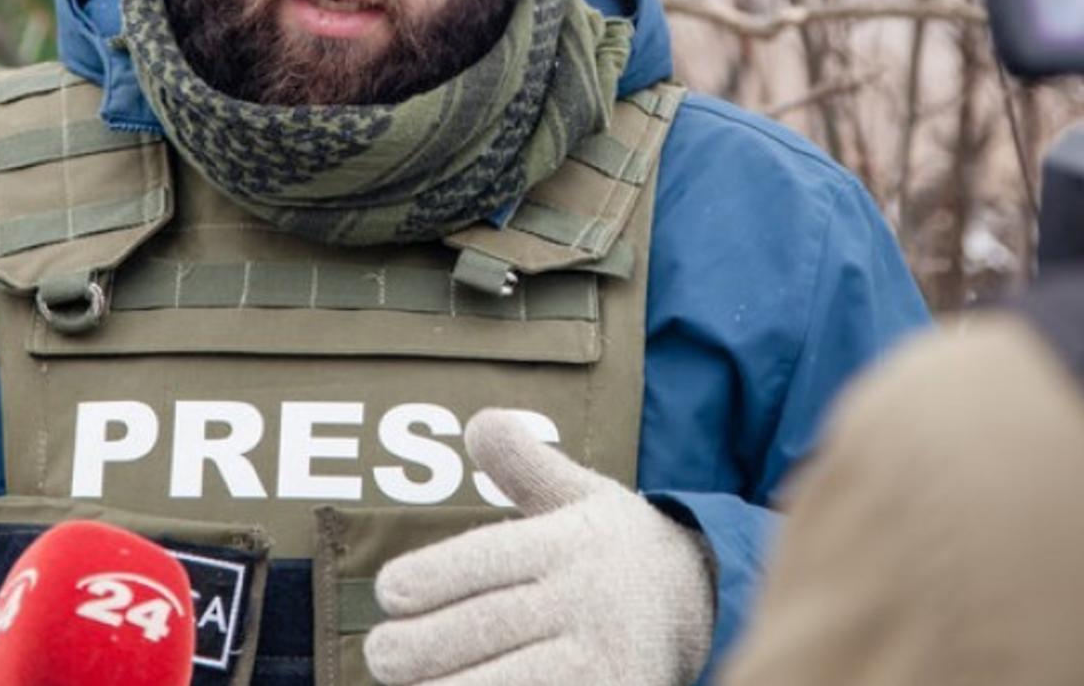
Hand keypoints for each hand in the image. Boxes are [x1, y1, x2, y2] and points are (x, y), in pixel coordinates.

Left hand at [363, 410, 716, 685]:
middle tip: (380, 654)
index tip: (388, 590)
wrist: (702, 601)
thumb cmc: (613, 549)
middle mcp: (587, 599)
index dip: (437, 574)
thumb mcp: (580, 496)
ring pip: (516, 682)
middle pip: (492, 624)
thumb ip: (526, 466)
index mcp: (571, 541)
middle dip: (428, 644)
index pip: (493, 556)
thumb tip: (478, 423)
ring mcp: (603, 659)